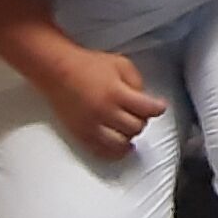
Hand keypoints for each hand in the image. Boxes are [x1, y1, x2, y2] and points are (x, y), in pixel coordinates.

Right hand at [42, 45, 168, 160]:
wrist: (58, 72)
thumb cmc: (88, 65)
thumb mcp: (121, 64)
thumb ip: (136, 82)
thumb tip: (143, 99)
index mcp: (117, 93)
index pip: (147, 109)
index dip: (157, 109)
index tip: (159, 107)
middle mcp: (105, 112)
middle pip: (136, 127)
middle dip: (142, 121)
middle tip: (140, 115)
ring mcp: (91, 126)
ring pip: (120, 144)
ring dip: (129, 137)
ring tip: (130, 130)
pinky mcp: (80, 134)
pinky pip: (101, 151)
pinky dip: (114, 152)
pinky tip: (120, 147)